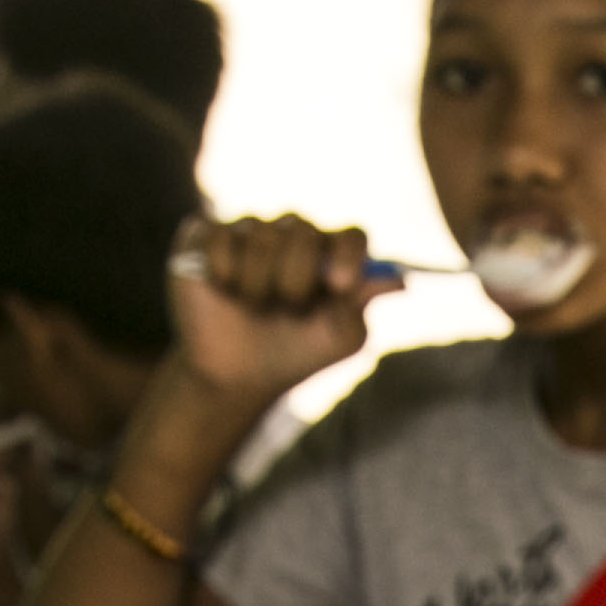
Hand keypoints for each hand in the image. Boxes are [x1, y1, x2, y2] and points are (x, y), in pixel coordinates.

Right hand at [168, 213, 382, 407]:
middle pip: (304, 231)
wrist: (238, 374)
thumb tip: (398, 279)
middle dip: (297, 278)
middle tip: (288, 307)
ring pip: (260, 235)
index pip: (351, 235)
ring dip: (258, 283)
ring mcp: (249, 231)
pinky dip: (224, 272)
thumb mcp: (338, 339)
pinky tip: (225, 291)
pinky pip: (220, 237)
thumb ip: (361, 307)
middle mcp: (292, 235)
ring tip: (253, 306)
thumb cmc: (295, 354)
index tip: (341, 287)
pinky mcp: (207, 235)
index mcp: (331, 255)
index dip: (348, 255)